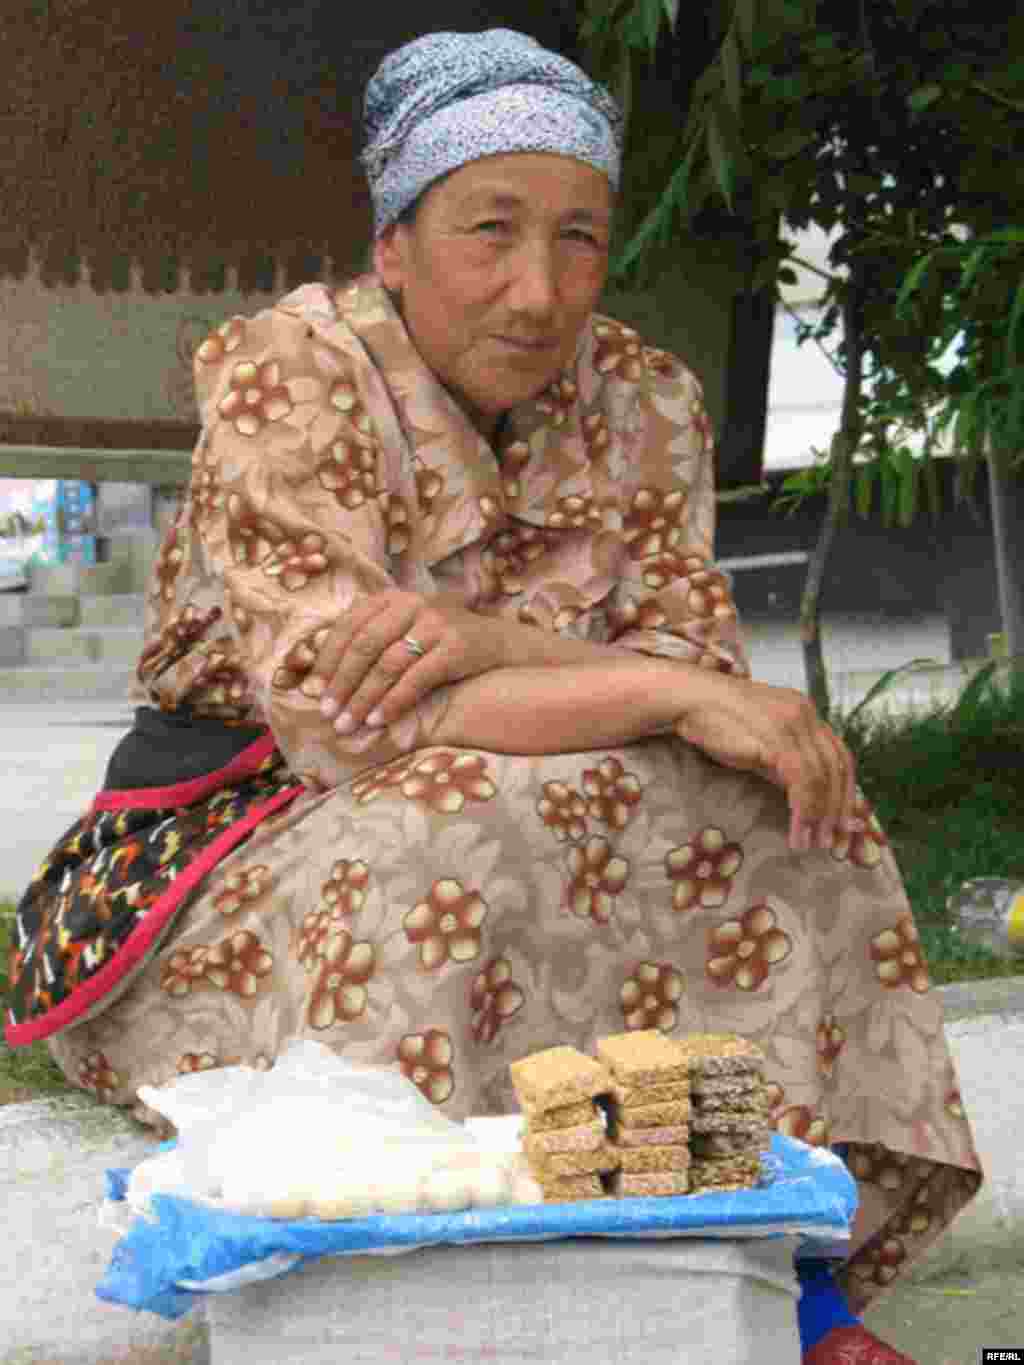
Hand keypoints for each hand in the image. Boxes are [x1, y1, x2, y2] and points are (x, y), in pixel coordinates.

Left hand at [311, 589, 503, 734]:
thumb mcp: (403, 627)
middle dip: (342, 682)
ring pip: (388, 664)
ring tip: (349, 723)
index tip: (313, 690)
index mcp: (390, 598)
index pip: (349, 626)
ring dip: (363, 698)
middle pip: (365, 645)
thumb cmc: (438, 640)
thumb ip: (371, 639)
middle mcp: (411, 604)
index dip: (328, 659)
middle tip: (327, 713)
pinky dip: (393, 702)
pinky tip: (378, 720)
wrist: (496, 642)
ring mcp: (435, 624)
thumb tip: (324, 677)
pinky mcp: (456, 647)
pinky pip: (415, 679)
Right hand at [671, 672, 863, 854]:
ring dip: (819, 815)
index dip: (846, 791)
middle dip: (838, 808)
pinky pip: (801, 779)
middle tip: (833, 841)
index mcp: (806, 713)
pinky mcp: (777, 735)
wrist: (690, 699)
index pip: (839, 755)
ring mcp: (793, 723)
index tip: (843, 823)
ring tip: (811, 842)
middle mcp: (806, 714)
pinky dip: (803, 808)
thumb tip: (800, 797)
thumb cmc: (717, 720)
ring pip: (821, 776)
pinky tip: (796, 829)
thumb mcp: (760, 743)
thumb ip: (782, 764)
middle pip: (837, 766)